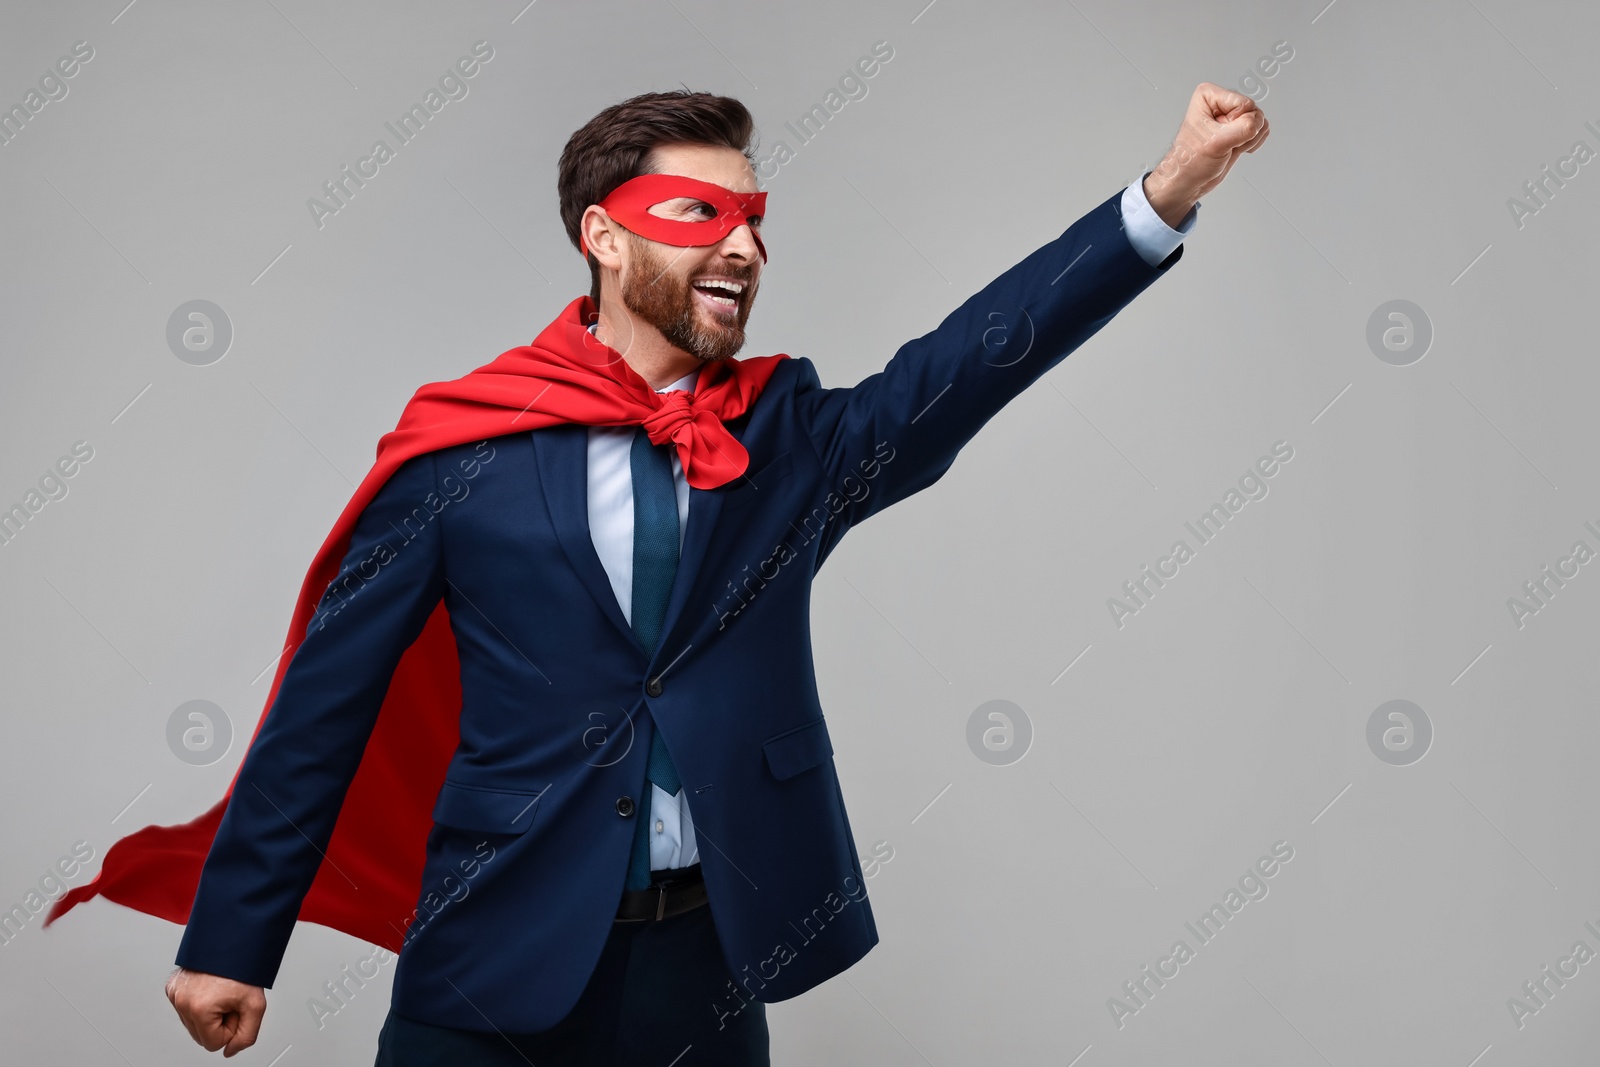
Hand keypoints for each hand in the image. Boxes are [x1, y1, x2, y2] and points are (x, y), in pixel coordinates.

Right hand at [165, 967, 265, 1056]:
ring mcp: (174, 993)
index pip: (213, 1044)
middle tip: (230, 999)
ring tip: (221, 991)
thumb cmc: (243, 968)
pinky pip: (185, 1009)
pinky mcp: (172, 987)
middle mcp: (182, 1001)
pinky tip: (211, 988)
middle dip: (219, 1022)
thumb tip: (229, 1050)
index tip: (236, 1009)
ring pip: (193, 1024)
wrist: (233, 941)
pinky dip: (199, 1002)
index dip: (230, 1028)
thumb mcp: (256, 1005)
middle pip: (201, 1036)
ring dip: (210, 1013)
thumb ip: (246, 1036)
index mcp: (199, 1008)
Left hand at [1144, 82, 1270, 227]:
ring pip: (1260, 121)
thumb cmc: (1190, 160)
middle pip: (1254, 112)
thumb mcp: (1216, 142)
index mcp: (1209, 95)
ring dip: (1247, 139)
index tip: (1218, 134)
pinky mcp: (1240, 128)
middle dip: (1243, 132)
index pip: (1244, 104)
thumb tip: (1258, 123)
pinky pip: (1261, 130)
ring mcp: (1232, 116)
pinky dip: (1251, 144)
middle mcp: (1222, 103)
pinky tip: (1233, 149)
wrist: (1188, 180)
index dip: (1235, 123)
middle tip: (1223, 143)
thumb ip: (1243, 128)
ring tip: (1226, 146)